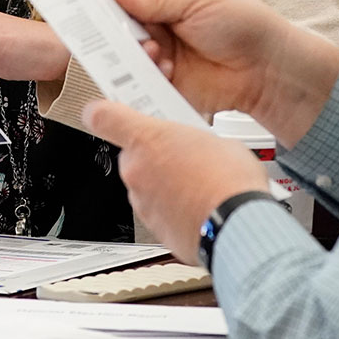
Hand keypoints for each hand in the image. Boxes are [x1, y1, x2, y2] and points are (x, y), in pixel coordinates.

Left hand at [83, 99, 268, 263]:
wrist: (237, 225)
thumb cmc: (228, 181)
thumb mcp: (216, 139)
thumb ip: (191, 138)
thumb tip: (196, 147)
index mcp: (146, 139)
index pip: (102, 116)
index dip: (102, 112)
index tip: (108, 111)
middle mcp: (136, 170)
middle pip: (132, 155)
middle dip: (154, 155)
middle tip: (182, 156)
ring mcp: (141, 202)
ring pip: (145, 185)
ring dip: (164, 184)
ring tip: (198, 185)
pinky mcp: (153, 228)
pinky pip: (157, 211)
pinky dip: (172, 209)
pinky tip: (198, 206)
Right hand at [108, 0, 338, 147]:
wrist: (266, 70)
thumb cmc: (245, 24)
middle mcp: (160, 18)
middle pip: (118, 17)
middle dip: (115, 22)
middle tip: (118, 27)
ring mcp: (161, 47)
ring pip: (125, 46)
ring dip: (134, 48)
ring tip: (154, 50)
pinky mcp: (163, 76)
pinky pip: (138, 74)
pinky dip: (145, 71)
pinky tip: (164, 67)